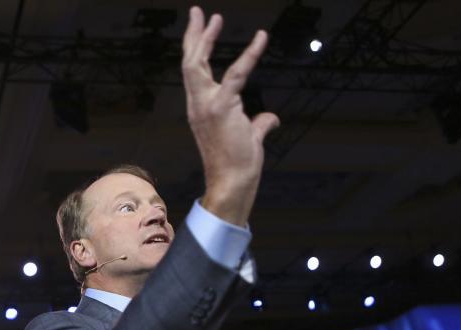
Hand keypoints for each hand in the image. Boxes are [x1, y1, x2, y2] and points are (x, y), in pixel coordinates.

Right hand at [181, 6, 279, 226]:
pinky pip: (237, 73)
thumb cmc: (237, 165)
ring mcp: (207, 106)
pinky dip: (250, 54)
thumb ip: (258, 124)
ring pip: (198, 65)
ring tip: (213, 17)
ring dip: (205, 39)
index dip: (197, 49)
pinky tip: (261, 37)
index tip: (203, 28)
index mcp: (200, 109)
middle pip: (190, 63)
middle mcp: (198, 105)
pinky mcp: (223, 107)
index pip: (195, 74)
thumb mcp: (250, 138)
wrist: (232, 182)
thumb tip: (270, 118)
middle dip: (193, 36)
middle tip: (197, 12)